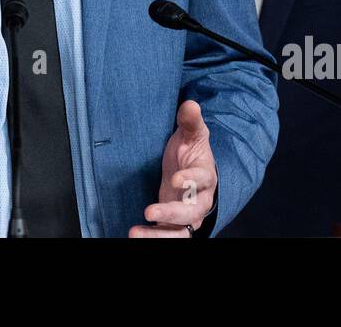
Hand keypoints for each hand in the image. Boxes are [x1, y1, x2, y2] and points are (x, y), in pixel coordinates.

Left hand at [130, 99, 216, 237]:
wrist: (192, 173)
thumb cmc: (192, 152)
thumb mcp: (192, 135)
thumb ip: (191, 122)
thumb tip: (190, 104)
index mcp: (206, 176)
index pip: (203, 180)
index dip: (191, 180)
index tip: (176, 179)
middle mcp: (200, 200)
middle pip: (192, 212)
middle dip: (172, 214)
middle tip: (150, 211)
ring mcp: (187, 216)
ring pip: (180, 232)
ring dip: (159, 236)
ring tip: (135, 233)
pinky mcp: (174, 224)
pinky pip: (166, 236)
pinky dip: (152, 237)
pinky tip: (134, 234)